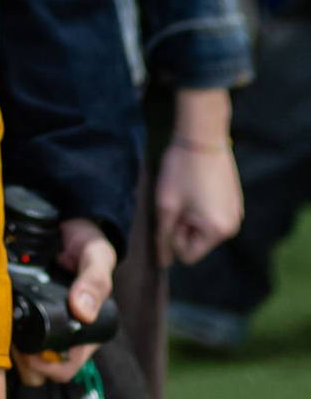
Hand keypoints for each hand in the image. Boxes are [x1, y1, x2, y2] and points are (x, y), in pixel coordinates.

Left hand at [12, 216, 116, 386]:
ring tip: (2, 321)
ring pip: (20, 357)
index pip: (63, 370)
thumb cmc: (87, 246)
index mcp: (84, 333)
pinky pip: (9, 331)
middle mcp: (61, 333)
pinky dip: (0, 327)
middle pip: (37, 370)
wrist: (66, 224)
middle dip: (22, 361)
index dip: (46, 368)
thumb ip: (94, 282)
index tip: (28, 351)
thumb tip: (83, 312)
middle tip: (10, 336)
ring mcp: (39, 323)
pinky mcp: (22, 308)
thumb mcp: (97, 258)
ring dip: (9, 346)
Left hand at [155, 139, 242, 266]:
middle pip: (197, 242)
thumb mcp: (166, 205)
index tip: (171, 212)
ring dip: (190, 215)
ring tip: (186, 191)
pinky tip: (195, 185)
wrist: (202, 135)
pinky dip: (200, 206)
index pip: (188, 255)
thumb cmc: (181, 170)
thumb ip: (163, 237)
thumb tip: (162, 264)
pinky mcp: (234, 200)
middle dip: (182, 225)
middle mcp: (232, 227)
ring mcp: (236, 213)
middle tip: (176, 198)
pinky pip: (212, 214)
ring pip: (203, 228)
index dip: (173, 236)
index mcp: (217, 232)